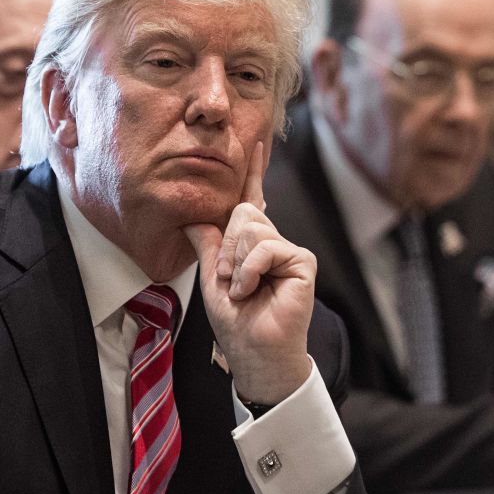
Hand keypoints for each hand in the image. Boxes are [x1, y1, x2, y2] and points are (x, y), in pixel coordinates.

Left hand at [183, 141, 316, 403]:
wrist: (254, 352)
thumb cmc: (236, 322)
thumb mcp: (211, 279)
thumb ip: (206, 246)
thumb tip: (192, 218)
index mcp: (250, 244)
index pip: (251, 200)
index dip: (253, 171)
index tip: (255, 141)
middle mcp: (271, 241)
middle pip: (242, 212)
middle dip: (226, 248)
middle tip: (227, 280)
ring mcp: (288, 249)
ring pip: (251, 228)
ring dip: (235, 263)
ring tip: (241, 289)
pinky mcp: (302, 260)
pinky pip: (266, 247)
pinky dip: (249, 270)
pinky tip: (251, 290)